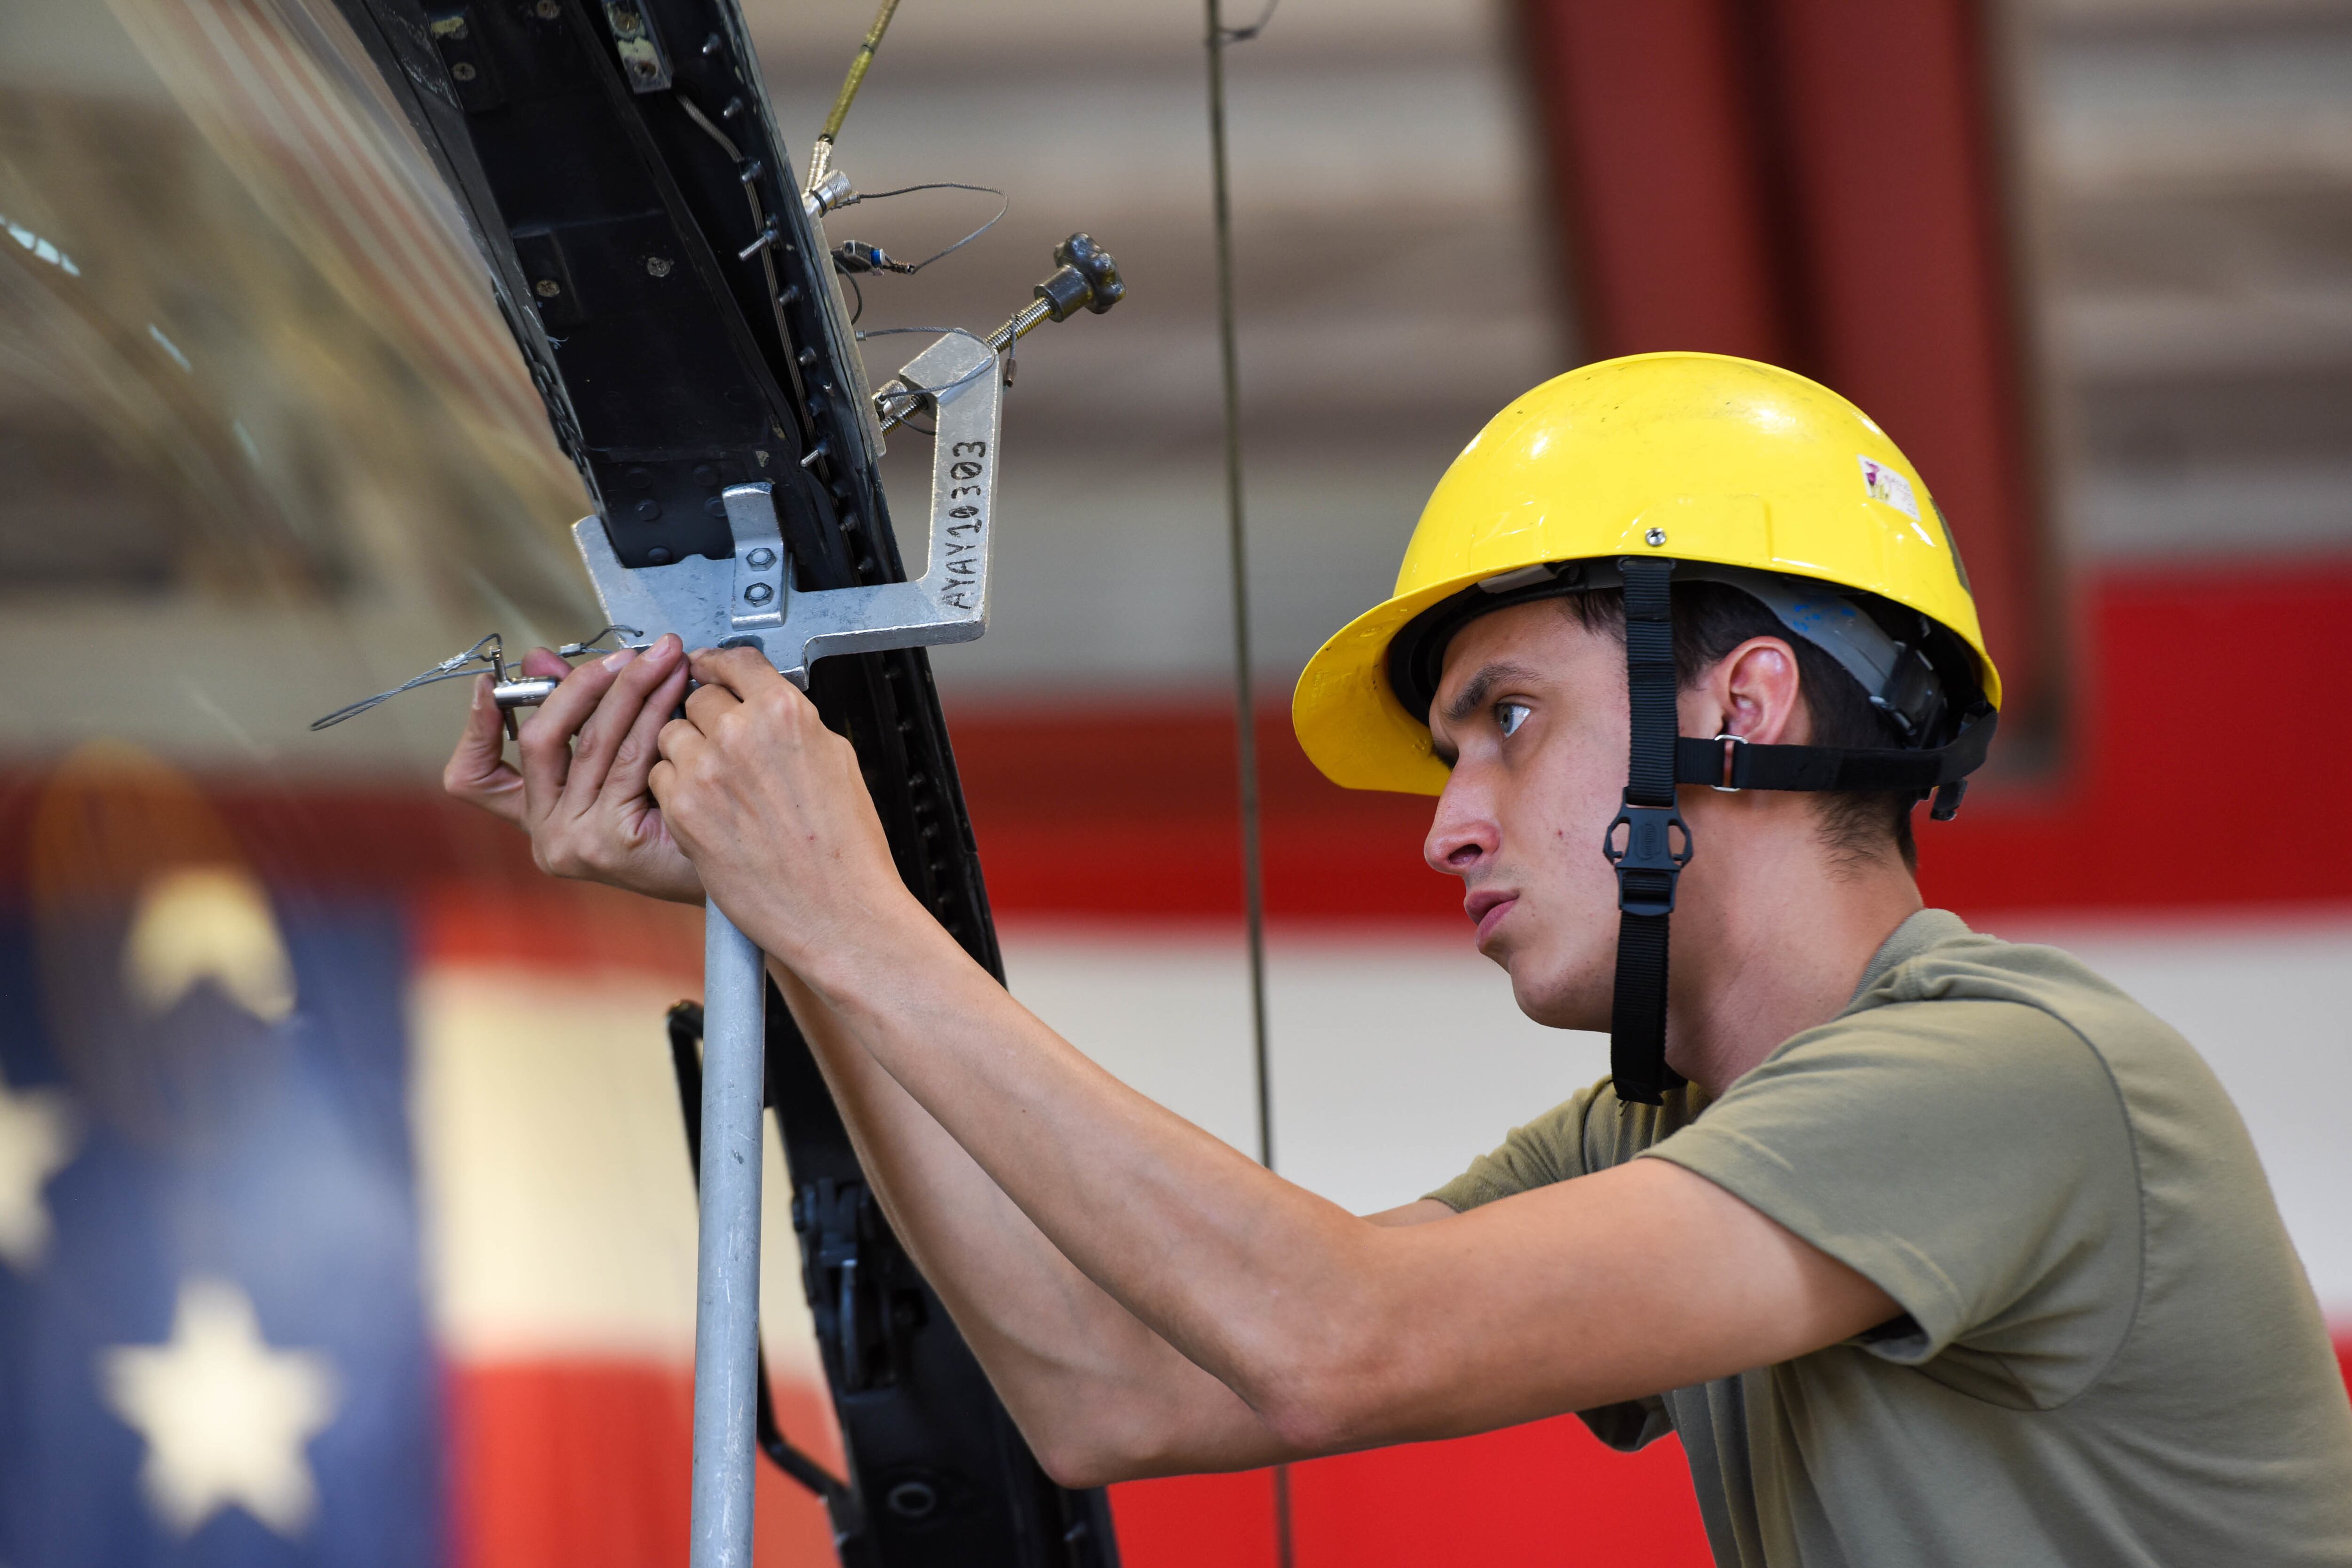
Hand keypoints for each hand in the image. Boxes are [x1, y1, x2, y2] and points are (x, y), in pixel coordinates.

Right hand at [441, 633, 702, 903]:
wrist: (732, 865)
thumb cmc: (677, 812)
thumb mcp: (616, 758)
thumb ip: (576, 711)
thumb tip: (537, 658)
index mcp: (538, 816)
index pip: (474, 779)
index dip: (475, 728)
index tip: (489, 685)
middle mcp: (547, 835)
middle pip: (540, 739)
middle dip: (583, 684)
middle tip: (627, 655)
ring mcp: (575, 842)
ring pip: (592, 742)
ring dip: (632, 688)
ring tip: (664, 658)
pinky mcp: (611, 842)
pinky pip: (630, 759)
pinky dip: (655, 714)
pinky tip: (678, 690)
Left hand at [650, 646, 927, 975]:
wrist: (838, 911)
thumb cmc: (845, 848)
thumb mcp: (835, 760)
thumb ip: (792, 723)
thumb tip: (765, 706)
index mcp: (785, 712)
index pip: (736, 661)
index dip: (718, 664)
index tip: (706, 667)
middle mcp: (741, 733)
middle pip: (698, 698)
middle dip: (707, 718)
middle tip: (724, 746)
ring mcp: (707, 770)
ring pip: (671, 736)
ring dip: (686, 752)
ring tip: (718, 784)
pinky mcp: (683, 809)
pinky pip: (660, 778)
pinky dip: (676, 790)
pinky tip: (709, 811)